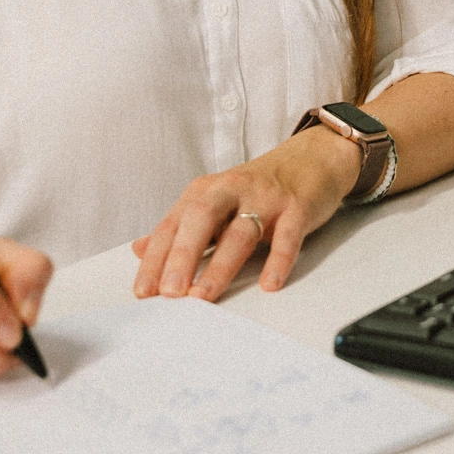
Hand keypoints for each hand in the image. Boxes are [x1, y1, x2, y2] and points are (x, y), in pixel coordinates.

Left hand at [131, 124, 358, 299]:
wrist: (312, 158)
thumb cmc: (259, 187)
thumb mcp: (215, 201)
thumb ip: (180, 226)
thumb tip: (141, 249)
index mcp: (206, 190)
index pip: (174, 224)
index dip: (156, 258)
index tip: (144, 290)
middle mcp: (232, 190)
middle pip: (201, 220)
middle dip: (183, 256)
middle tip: (170, 291)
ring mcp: (266, 198)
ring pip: (240, 231)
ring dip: (221, 265)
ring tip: (205, 295)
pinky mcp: (297, 208)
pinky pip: (287, 235)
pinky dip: (278, 260)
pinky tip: (269, 283)